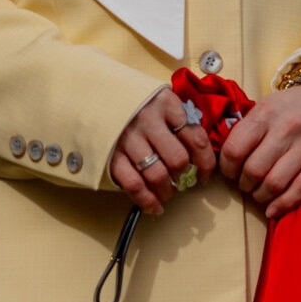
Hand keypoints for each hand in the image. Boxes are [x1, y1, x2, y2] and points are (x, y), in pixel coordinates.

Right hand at [109, 87, 217, 213]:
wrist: (94, 94)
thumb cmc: (134, 101)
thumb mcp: (159, 100)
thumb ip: (179, 120)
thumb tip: (199, 154)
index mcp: (166, 103)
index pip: (196, 139)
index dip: (206, 163)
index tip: (205, 174)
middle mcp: (148, 119)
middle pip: (178, 159)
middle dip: (184, 177)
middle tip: (182, 182)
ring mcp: (128, 138)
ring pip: (157, 174)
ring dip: (167, 191)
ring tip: (167, 193)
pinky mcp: (111, 154)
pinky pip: (133, 184)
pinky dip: (146, 200)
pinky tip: (154, 207)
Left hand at [216, 85, 300, 219]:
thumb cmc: (290, 107)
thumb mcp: (264, 107)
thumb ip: (246, 130)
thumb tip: (227, 159)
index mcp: (265, 114)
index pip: (235, 149)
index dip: (227, 168)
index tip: (229, 173)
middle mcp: (287, 128)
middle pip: (254, 170)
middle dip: (244, 184)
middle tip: (245, 185)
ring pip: (275, 183)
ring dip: (261, 196)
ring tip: (259, 194)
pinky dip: (284, 204)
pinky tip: (273, 209)